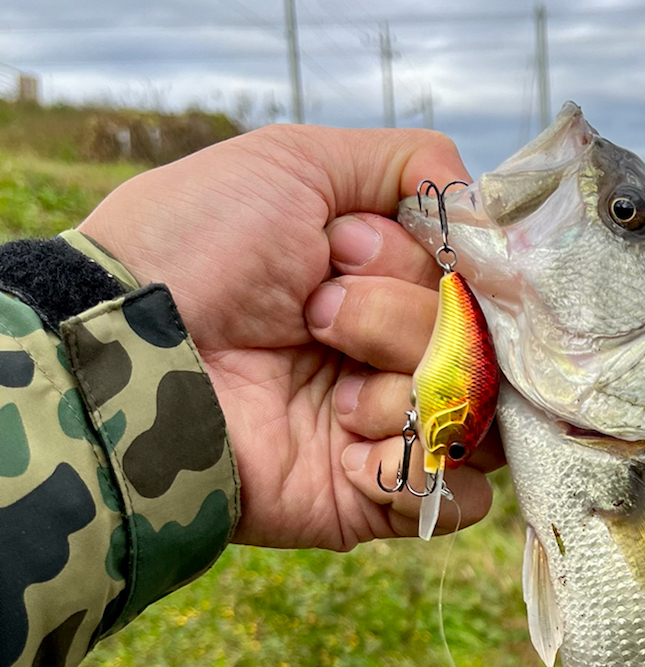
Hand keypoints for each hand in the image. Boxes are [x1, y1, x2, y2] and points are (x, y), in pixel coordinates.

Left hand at [79, 125, 501, 550]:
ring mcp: (392, 430)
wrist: (132, 355)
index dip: (430, 263)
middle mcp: (399, 355)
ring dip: (401, 391)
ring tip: (328, 394)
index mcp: (389, 283)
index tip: (349, 247)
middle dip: (398, 320)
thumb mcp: (294, 163)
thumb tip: (486, 207)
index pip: (476, 281)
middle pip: (482, 347)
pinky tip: (346, 451)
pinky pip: (461, 497)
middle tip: (316, 313)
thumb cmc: (195, 251)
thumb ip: (406, 162)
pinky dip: (416, 469)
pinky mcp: (379, 499)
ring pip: (475, 417)